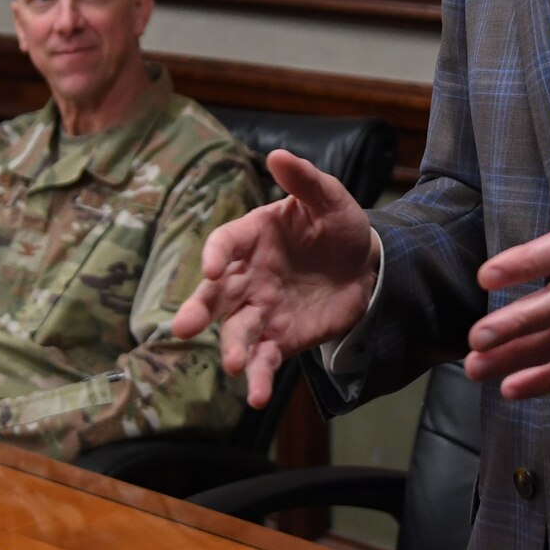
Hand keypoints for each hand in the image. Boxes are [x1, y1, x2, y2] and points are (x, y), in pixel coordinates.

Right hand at [172, 150, 379, 407]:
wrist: (367, 265)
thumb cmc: (338, 226)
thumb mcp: (330, 198)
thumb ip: (305, 180)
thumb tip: (278, 154)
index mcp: (253, 236)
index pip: (224, 243)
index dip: (215, 254)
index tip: (212, 268)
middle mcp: (248, 275)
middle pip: (216, 294)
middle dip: (199, 309)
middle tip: (183, 327)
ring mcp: (261, 309)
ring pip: (236, 330)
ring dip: (231, 347)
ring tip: (232, 364)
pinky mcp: (281, 338)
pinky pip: (265, 360)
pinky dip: (259, 377)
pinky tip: (256, 395)